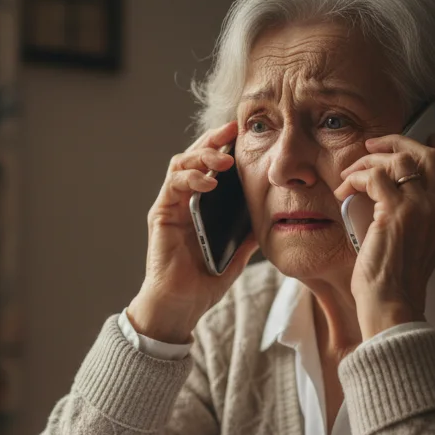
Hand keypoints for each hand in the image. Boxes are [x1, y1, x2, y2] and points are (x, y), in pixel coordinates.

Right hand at [128, 121, 259, 343]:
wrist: (181, 305)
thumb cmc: (204, 282)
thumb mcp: (237, 253)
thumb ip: (249, 233)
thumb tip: (273, 215)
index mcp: (201, 205)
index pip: (210, 165)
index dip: (224, 146)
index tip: (244, 134)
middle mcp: (184, 200)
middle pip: (194, 156)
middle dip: (213, 139)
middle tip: (233, 130)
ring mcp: (171, 205)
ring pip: (180, 163)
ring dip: (202, 156)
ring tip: (224, 159)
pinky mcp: (161, 213)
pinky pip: (173, 185)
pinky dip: (190, 178)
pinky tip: (209, 182)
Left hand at [334, 133, 434, 338]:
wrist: (392, 304)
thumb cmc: (393, 284)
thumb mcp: (412, 246)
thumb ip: (413, 219)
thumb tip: (389, 193)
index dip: (433, 148)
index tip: (426, 136)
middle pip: (426, 156)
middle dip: (397, 143)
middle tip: (373, 145)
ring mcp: (421, 209)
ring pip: (397, 162)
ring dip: (367, 162)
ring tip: (349, 175)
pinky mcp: (396, 212)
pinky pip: (373, 177)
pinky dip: (354, 179)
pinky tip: (344, 191)